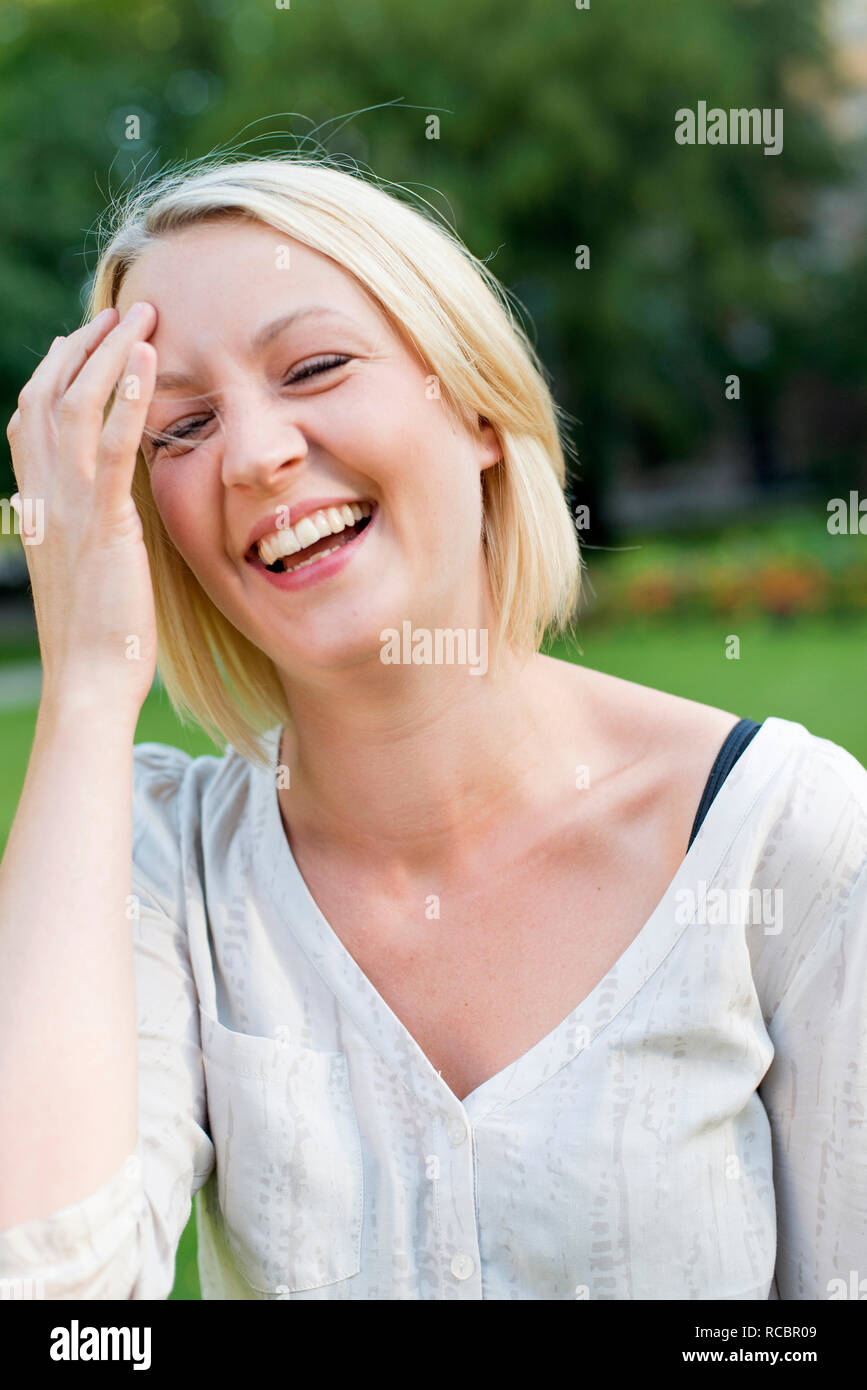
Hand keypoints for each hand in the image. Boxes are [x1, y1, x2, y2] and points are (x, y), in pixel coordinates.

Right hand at [6, 303, 160, 713]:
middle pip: (47, 395)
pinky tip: (147, 361)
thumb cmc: (99, 635)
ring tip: (143, 316)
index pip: (32, 418)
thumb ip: (90, 523)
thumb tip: (106, 502)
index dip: (55, 372)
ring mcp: (67, 507)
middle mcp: (43, 496)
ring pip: (75, 405)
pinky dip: (126, 397)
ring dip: (108, 352)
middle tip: (122, 311)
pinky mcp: (102, 523)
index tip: (82, 339)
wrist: (90, 680)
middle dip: (83, 346)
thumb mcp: (86, 566)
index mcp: (37, 505)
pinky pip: (110, 446)